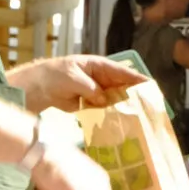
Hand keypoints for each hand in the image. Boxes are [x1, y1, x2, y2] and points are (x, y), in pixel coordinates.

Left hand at [10, 53, 143, 108]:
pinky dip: (111, 116)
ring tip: (138, 117)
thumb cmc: (55, 75)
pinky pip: (104, 110)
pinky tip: (119, 123)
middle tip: (148, 107)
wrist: (38, 87)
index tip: (151, 86)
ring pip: (115, 100)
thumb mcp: (74, 79)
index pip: (122, 71)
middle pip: (122, 87)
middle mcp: (101, 78)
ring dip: (124, 108)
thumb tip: (104, 100)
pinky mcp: (90, 105)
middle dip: (134, 96)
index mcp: (99, 66)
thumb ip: (91, 89)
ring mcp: (96, 92)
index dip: (137, 79)